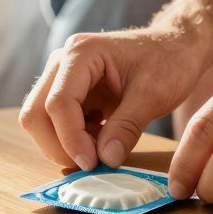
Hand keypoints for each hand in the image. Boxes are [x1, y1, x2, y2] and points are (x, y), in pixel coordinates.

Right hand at [20, 27, 212, 170]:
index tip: (91, 164)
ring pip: (40, 121)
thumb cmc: (168, 61)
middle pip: (36, 112)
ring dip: (64, 144)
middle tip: (89, 165)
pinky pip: (56, 124)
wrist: (176, 47)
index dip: (70, 139)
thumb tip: (106, 160)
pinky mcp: (70, 93)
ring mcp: (63, 77)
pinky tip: (101, 142)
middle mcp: (63, 62)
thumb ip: (127, 126)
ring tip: (100, 152)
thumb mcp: (154, 94)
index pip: (58, 102)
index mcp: (81, 53)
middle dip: (57, 145)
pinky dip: (73, 141)